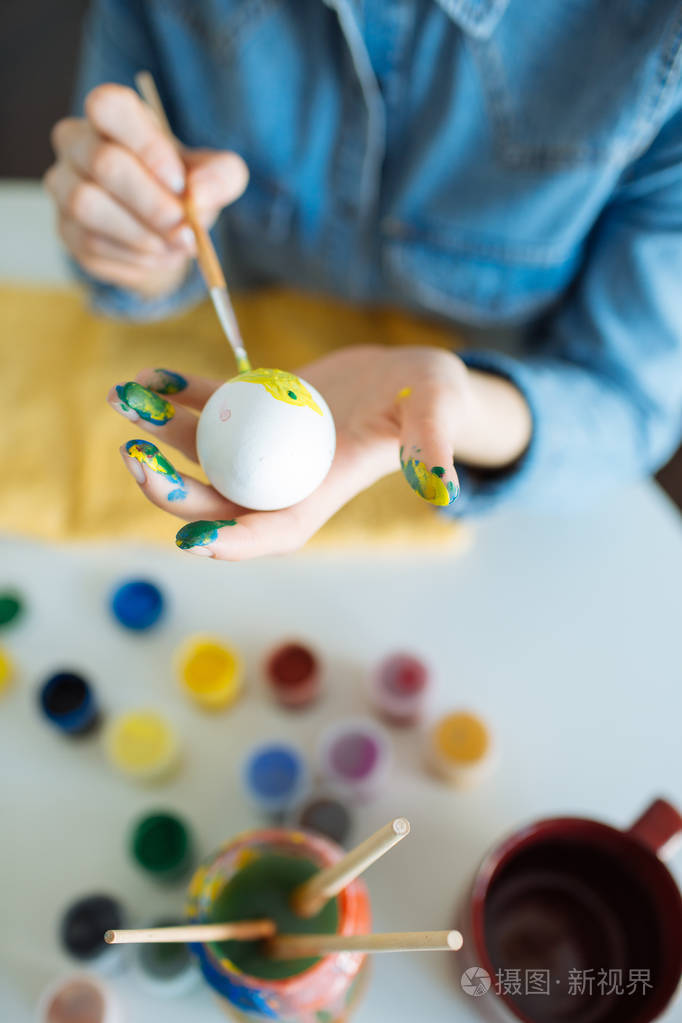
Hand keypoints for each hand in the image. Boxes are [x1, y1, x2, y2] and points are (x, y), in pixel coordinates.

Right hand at [45, 84, 247, 297]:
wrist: (163, 231)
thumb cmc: (183, 189)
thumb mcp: (214, 176)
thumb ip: (220, 175)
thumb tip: (198, 193)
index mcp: (112, 117)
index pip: (107, 106)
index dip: (147, 146)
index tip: (181, 182)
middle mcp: (77, 143)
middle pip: (104, 164)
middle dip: (152, 203)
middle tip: (184, 227)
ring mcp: (64, 186)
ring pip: (87, 205)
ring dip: (141, 233)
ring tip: (173, 244)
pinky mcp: (66, 229)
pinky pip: (92, 243)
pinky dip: (134, 256)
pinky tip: (157, 254)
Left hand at [107, 348, 530, 559]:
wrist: (410, 370)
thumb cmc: (430, 397)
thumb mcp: (436, 413)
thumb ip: (434, 446)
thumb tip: (442, 488)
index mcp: (317, 497)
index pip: (268, 534)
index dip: (227, 544)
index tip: (188, 539)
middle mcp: (280, 481)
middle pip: (215, 503)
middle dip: (168, 492)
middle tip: (134, 459)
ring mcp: (261, 447)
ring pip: (199, 453)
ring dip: (157, 433)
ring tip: (125, 398)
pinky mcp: (254, 411)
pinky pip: (208, 407)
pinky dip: (178, 394)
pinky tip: (152, 374)